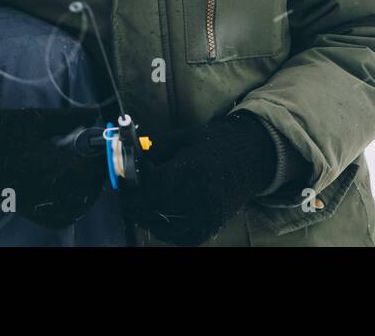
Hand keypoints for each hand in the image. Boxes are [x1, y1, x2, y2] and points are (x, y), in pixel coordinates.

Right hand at [0, 106, 105, 228]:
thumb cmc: (3, 129)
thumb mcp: (38, 118)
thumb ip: (70, 117)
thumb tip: (94, 111)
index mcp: (51, 165)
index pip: (90, 170)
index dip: (103, 159)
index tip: (105, 146)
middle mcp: (46, 189)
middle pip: (86, 190)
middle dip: (97, 174)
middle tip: (97, 157)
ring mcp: (36, 202)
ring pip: (75, 208)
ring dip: (87, 193)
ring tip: (86, 174)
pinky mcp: (26, 208)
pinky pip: (57, 218)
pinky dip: (70, 210)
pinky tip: (71, 194)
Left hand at [122, 111, 277, 246]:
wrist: (251, 157)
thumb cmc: (215, 143)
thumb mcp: (186, 138)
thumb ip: (159, 149)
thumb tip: (132, 160)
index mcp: (193, 167)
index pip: (155, 186)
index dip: (134, 190)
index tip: (123, 188)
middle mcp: (201, 193)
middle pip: (158, 208)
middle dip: (137, 206)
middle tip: (126, 201)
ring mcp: (209, 212)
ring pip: (168, 227)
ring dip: (148, 220)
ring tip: (138, 211)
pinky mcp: (214, 225)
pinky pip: (184, 237)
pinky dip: (167, 232)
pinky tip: (158, 221)